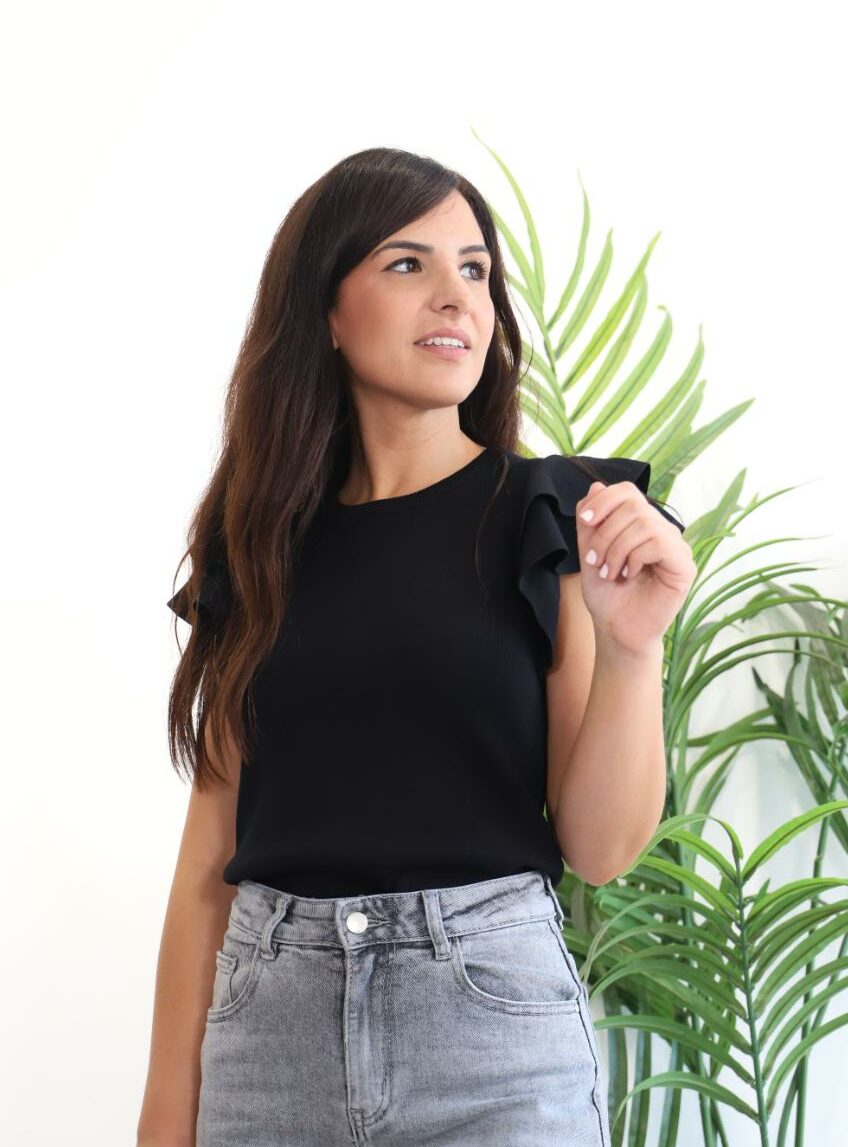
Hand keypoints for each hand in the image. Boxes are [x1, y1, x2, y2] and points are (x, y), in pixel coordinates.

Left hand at [575, 480, 695, 656]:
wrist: (616, 630)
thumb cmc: (606, 595)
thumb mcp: (589, 552)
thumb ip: (591, 522)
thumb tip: (596, 486)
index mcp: (641, 524)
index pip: (628, 492)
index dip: (604, 500)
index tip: (584, 522)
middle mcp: (662, 531)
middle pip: (634, 505)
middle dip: (605, 532)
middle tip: (594, 560)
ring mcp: (676, 547)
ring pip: (644, 523)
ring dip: (616, 548)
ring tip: (608, 572)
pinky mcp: (684, 566)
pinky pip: (657, 543)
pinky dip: (634, 558)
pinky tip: (628, 575)